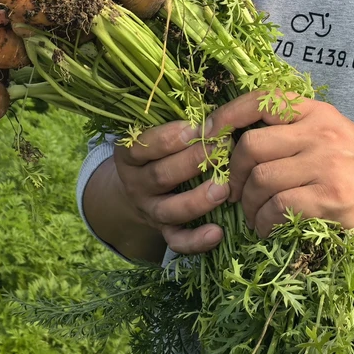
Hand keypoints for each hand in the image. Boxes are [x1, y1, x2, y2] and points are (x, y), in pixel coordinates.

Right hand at [112, 119, 231, 254]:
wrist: (139, 187)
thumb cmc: (160, 149)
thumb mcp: (155, 133)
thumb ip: (178, 124)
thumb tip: (215, 112)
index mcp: (130, 155)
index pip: (142, 147)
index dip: (167, 138)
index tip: (194, 128)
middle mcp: (136, 184)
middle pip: (161, 175)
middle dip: (193, 161)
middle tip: (223, 147)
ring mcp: (149, 209)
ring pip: (169, 209)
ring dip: (197, 200)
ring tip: (223, 188)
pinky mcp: (164, 231)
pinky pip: (176, 241)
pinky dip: (196, 241)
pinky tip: (217, 233)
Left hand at [207, 91, 353, 237]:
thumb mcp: (336, 136)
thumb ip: (295, 132)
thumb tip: (236, 141)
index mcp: (319, 112)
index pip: (261, 100)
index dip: (226, 116)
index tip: (207, 135)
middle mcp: (321, 132)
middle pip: (250, 146)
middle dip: (232, 174)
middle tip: (234, 193)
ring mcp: (327, 165)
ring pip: (260, 181)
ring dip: (248, 206)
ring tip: (256, 217)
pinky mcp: (331, 200)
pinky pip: (277, 209)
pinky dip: (265, 223)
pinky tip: (272, 230)